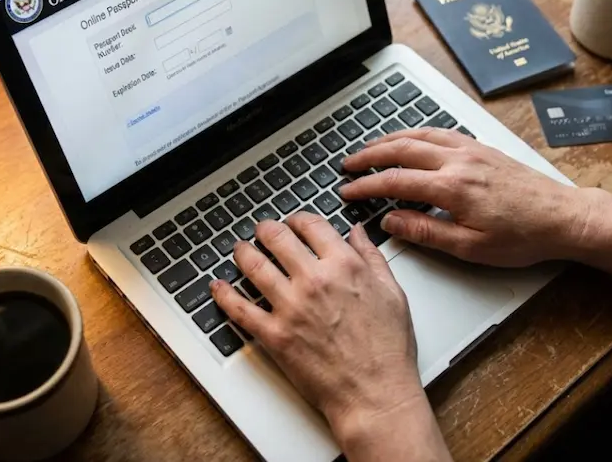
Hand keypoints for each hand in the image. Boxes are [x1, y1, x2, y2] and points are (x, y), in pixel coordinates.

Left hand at [211, 214, 449, 460]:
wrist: (375, 394)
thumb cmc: (387, 349)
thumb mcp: (392, 293)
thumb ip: (371, 257)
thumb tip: (357, 232)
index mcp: (345, 266)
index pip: (311, 225)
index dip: (298, 218)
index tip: (293, 222)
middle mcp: (315, 280)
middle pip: (277, 237)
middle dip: (265, 229)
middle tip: (261, 230)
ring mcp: (291, 307)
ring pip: (253, 265)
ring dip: (242, 252)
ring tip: (240, 250)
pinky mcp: (274, 335)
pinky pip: (239, 309)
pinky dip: (224, 295)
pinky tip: (218, 286)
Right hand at [341, 128, 593, 266]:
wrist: (563, 217)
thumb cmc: (523, 237)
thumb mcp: (470, 248)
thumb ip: (426, 232)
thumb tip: (391, 221)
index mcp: (453, 188)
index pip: (395, 181)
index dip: (365, 186)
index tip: (347, 191)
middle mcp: (459, 161)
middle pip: (401, 149)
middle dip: (369, 155)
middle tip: (347, 164)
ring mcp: (471, 150)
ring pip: (419, 135)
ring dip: (389, 139)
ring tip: (369, 148)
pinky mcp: (482, 148)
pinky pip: (440, 132)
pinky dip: (416, 133)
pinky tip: (409, 139)